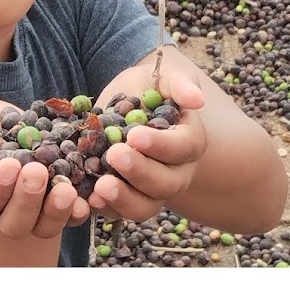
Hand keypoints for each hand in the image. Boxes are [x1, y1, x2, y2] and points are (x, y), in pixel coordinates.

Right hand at [0, 99, 89, 238]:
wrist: (29, 123)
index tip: (10, 164)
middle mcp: (8, 209)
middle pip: (14, 222)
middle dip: (26, 200)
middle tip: (36, 171)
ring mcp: (39, 211)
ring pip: (44, 226)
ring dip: (55, 211)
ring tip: (65, 189)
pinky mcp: (64, 205)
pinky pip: (72, 218)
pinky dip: (79, 211)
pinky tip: (86, 199)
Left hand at [91, 65, 207, 221]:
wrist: (122, 101)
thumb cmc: (147, 87)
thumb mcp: (162, 77)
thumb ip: (180, 85)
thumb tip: (198, 100)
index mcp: (190, 140)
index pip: (182, 148)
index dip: (160, 146)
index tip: (135, 135)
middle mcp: (177, 171)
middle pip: (166, 183)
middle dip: (140, 172)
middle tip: (114, 155)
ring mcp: (153, 190)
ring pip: (146, 206)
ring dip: (124, 199)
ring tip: (101, 186)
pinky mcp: (128, 199)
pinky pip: (120, 213)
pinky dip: (106, 209)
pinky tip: (90, 198)